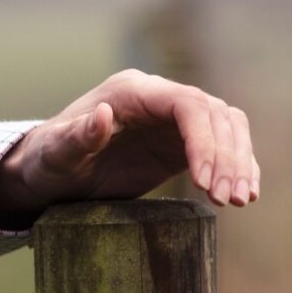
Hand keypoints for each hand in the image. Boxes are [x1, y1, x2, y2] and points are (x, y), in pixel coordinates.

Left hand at [0, 69, 258, 228]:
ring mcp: (170, 118)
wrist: (49, 173)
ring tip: (237, 201)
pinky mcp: (178, 141)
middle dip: (226, 155)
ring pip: (226, 125)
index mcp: (130, 91)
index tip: (205, 182)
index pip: (185, 104)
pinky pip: (222, 144)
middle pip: (213, 113)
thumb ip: (77, 136)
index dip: (204, 139)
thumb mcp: (56, 153)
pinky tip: (243, 193)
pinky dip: (237, 165)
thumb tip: (103, 115)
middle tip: (228, 200)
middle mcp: (155, 97)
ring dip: (238, 161)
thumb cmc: (48, 160)